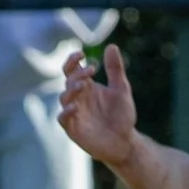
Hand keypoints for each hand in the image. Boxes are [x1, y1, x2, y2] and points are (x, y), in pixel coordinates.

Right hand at [56, 44, 141, 168]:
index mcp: (86, 86)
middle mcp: (78, 98)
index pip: (72, 69)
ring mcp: (74, 113)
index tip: (82, 53)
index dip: (73, 59)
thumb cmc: (121, 116)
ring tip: (84, 84)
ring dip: (72, 89)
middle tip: (92, 70)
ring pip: (64, 97)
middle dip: (77, 73)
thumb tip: (111, 46)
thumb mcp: (121, 89)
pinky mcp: (73, 129)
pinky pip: (63, 119)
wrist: (125, 142)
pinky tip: (75, 107)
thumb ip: (115, 69)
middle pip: (68, 80)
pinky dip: (66, 112)